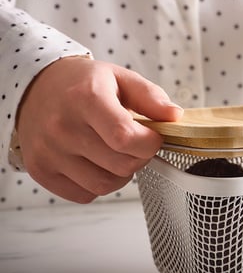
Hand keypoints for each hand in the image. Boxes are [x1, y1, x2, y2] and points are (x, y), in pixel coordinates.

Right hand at [16, 57, 182, 202]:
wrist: (38, 86)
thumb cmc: (83, 83)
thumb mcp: (121, 78)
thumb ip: (151, 97)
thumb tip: (175, 117)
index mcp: (86, 98)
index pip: (125, 137)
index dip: (150, 143)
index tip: (154, 136)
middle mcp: (62, 127)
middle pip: (120, 165)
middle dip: (140, 157)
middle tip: (136, 143)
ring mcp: (48, 152)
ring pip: (104, 185)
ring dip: (121, 173)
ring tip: (116, 152)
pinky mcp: (41, 170)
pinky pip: (84, 194)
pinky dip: (98, 184)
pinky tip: (96, 162)